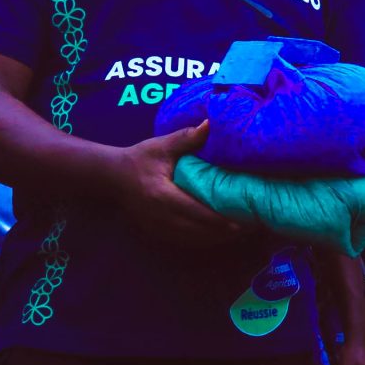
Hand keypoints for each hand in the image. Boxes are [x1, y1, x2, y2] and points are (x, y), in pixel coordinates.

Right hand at [117, 121, 246, 248]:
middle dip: (225, 231)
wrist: (113, 178)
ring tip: (241, 230)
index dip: (221, 221)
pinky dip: (205, 238)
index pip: (197, 213)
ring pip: (195, 239)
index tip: (243, 221)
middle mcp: (162, 216)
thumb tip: (209, 125)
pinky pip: (187, 240)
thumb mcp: (160, 146)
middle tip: (250, 226)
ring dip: (217, 237)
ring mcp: (159, 228)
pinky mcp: (158, 233)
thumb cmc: (139, 159)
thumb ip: (186, 138)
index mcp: (163, 196)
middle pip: (200, 231)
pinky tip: (220, 233)